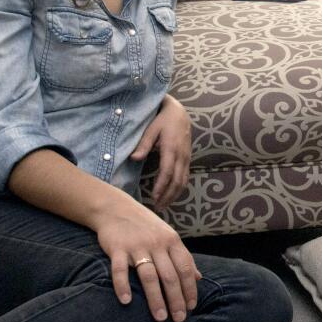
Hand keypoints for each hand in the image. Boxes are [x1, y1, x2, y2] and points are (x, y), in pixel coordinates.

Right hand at [94, 205, 201, 321]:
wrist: (115, 208)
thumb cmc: (145, 226)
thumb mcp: (168, 237)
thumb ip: (183, 257)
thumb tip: (199, 278)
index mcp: (172, 241)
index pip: (185, 268)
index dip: (190, 289)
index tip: (191, 307)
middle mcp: (156, 244)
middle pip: (169, 276)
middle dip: (176, 299)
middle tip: (179, 319)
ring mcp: (137, 246)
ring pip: (149, 276)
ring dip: (155, 299)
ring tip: (160, 317)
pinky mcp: (117, 248)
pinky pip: (120, 269)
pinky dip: (122, 286)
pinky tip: (126, 301)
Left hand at [130, 95, 191, 210]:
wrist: (179, 113)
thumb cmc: (162, 120)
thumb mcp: (151, 129)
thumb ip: (143, 144)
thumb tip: (134, 158)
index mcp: (171, 149)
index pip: (167, 172)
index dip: (161, 186)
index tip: (154, 197)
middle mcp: (181, 156)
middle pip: (177, 181)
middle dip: (168, 196)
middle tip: (157, 208)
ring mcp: (186, 158)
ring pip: (183, 181)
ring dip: (174, 195)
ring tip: (164, 205)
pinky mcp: (188, 159)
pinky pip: (185, 177)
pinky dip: (179, 189)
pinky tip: (171, 195)